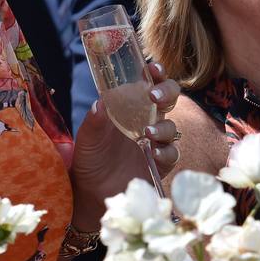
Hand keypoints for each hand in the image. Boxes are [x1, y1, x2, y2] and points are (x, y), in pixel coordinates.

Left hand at [69, 60, 180, 228]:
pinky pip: (172, 153)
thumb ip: (95, 121)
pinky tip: (153, 155)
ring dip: (163, 127)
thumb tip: (101, 102)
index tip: (153, 69)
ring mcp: (156, 142)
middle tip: (154, 97)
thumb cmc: (90, 158)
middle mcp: (147, 120)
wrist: (91, 192)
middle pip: (170, 98)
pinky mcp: (161, 163)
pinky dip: (165, 152)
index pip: (149, 83)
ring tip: (147, 133)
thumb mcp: (87, 138)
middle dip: (167, 92)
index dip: (156, 73)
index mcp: (131, 107)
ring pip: (172, 126)